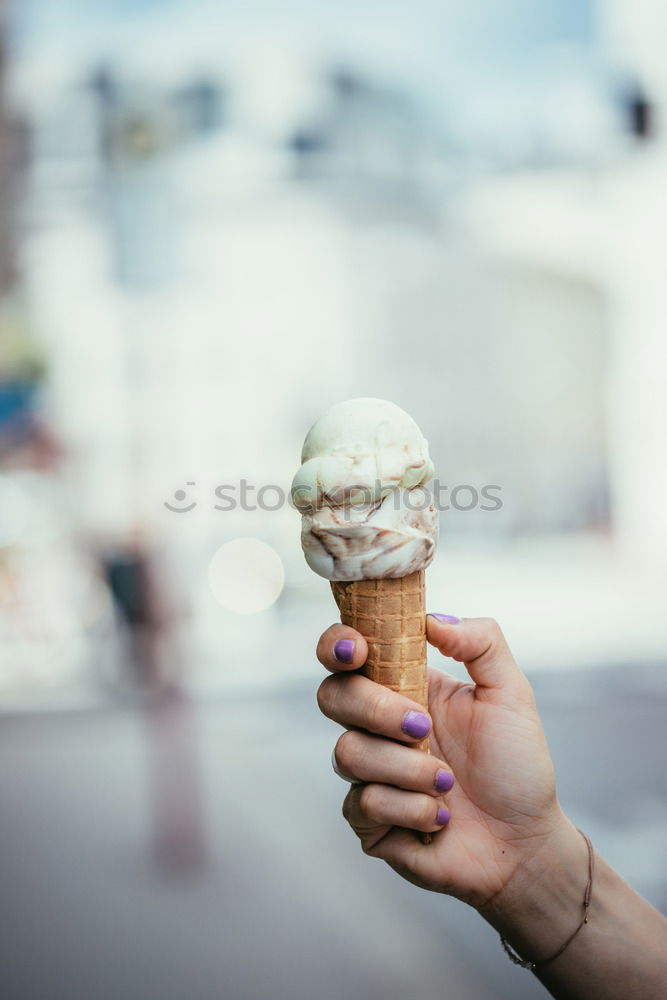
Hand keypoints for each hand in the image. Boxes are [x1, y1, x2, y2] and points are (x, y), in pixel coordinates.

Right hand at [317, 615, 571, 910]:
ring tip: (447, 784)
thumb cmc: (517, 766)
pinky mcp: (369, 821)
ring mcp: (370, 774)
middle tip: (423, 728)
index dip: (337, 645)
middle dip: (377, 710)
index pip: (347, 653)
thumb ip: (482, 643)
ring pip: (348, 754)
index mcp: (404, 687)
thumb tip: (431, 619)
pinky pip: (364, 804)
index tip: (358, 650)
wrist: (526, 842)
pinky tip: (440, 817)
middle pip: (332, 696)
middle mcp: (378, 727)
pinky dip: (412, 809)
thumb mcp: (511, 694)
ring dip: (407, 769)